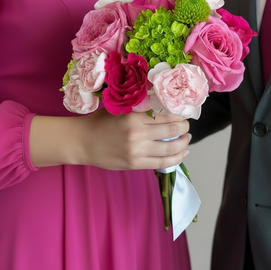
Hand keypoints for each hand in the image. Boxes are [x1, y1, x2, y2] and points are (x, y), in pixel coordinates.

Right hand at [30, 109, 190, 170]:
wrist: (83, 142)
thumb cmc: (101, 122)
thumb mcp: (120, 108)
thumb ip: (140, 107)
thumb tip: (165, 105)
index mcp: (134, 116)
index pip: (166, 114)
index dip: (180, 114)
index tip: (184, 114)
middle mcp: (137, 133)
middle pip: (173, 130)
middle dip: (185, 128)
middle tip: (187, 126)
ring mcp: (137, 151)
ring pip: (171, 148)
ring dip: (184, 144)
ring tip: (186, 140)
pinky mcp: (135, 164)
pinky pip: (162, 163)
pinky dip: (176, 158)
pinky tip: (181, 154)